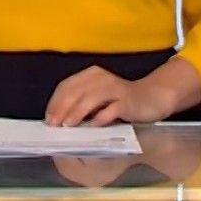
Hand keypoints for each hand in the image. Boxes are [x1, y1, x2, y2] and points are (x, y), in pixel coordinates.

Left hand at [44, 58, 200, 126]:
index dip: (55, 102)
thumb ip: (80, 103)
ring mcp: (115, 89)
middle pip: (76, 91)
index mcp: (91, 75)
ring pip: (91, 98)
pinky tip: (93, 125)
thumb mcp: (97, 98)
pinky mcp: (127, 101)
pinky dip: (101, 117)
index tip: (48, 119)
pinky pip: (111, 109)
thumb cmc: (119, 100)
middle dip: (62, 109)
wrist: (152, 97)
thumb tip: (58, 119)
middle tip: (55, 125)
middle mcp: (101, 78)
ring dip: (77, 113)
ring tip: (68, 126)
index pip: (66, 86)